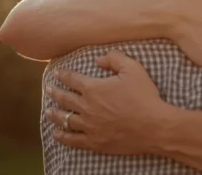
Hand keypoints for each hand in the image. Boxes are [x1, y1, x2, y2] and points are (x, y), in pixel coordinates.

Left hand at [45, 51, 173, 154]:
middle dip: (55, 92)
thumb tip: (98, 59)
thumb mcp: (133, 69)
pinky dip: (63, 136)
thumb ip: (115, 59)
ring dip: (55, 114)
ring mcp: (89, 126)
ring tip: (48, 111)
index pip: (73, 79)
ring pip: (65, 119)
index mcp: (93, 88)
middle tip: (48, 89)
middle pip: (65, 99)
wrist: (153, 126)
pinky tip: (57, 134)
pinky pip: (73, 139)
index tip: (58, 73)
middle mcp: (86, 107)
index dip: (64, 75)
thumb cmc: (144, 96)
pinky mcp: (94, 141)